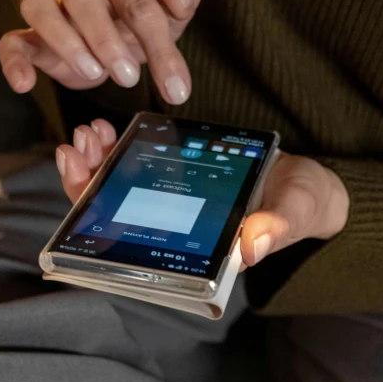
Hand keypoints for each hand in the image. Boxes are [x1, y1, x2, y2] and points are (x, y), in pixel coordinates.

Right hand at [0, 0, 201, 104]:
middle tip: (129, 77)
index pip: (137, 0)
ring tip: (94, 75)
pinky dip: (13, 61)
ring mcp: (53, 9)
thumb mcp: (172, 13)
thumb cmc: (142, 20)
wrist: (115, 34)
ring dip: (65, 42)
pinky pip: (11, 41)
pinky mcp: (32, 39)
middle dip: (106, 39)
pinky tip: (24, 84)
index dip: (158, 45)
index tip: (176, 88)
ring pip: (40, 7)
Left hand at [56, 125, 348, 260]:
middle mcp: (177, 231)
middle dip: (88, 184)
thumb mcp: (293, 214)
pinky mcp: (176, 177)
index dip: (102, 229)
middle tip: (78, 150)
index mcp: (195, 253)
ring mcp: (172, 204)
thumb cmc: (300, 205)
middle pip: (116, 218)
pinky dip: (117, 150)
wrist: (305, 183)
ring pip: (119, 191)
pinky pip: (137, 167)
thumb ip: (273, 229)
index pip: (136, 252)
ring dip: (96, 162)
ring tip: (89, 133)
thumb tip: (249, 248)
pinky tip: (106, 128)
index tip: (86, 190)